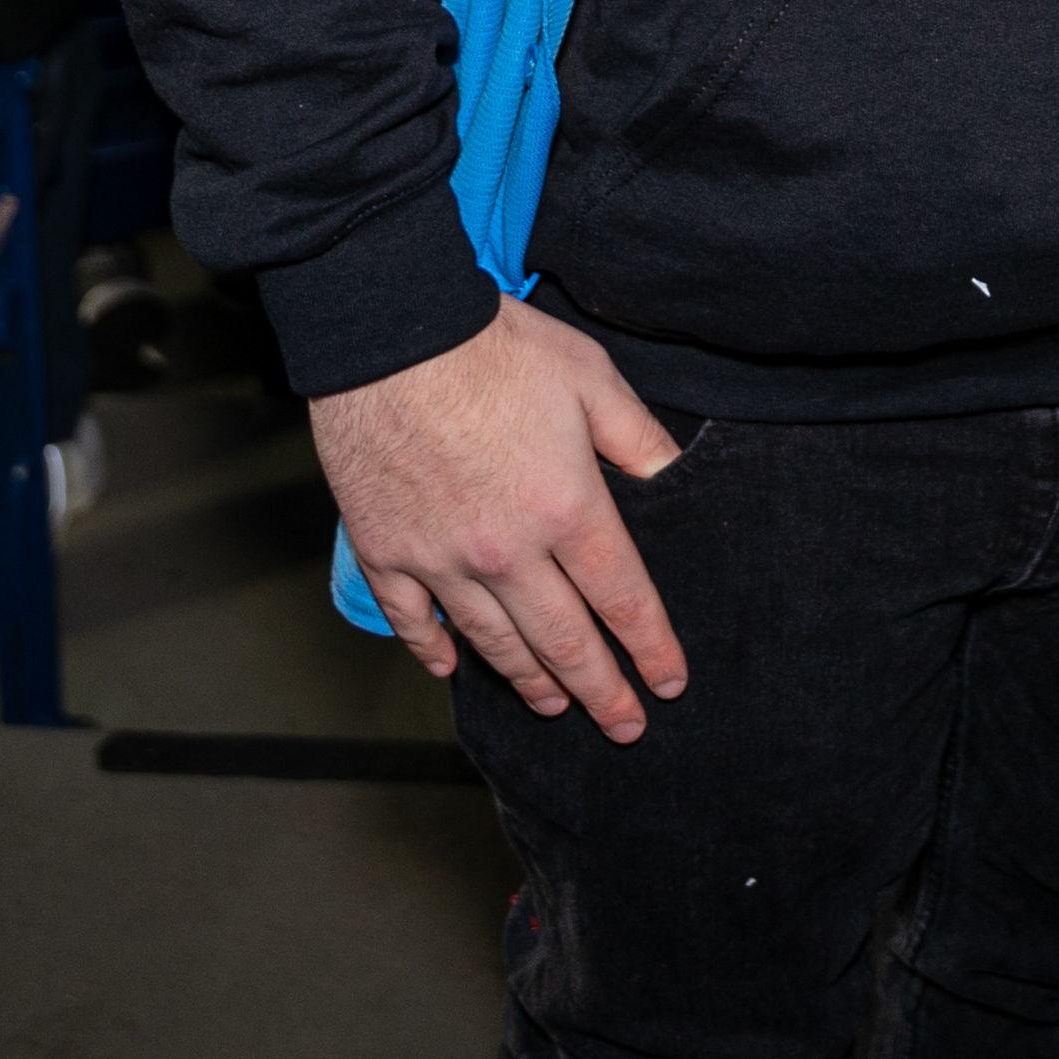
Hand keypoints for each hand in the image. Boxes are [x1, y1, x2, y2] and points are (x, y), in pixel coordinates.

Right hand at [312, 297, 689, 732]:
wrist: (389, 331)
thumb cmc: (493, 346)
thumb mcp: (590, 378)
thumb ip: (636, 437)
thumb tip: (673, 477)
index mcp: (566, 508)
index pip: (622, 598)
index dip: (650, 647)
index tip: (668, 683)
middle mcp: (507, 551)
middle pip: (562, 640)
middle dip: (599, 690)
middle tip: (623, 727)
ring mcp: (440, 559)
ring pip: (493, 641)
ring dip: (528, 679)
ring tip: (552, 704)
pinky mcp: (385, 551)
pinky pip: (412, 621)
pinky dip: (433, 650)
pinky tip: (451, 667)